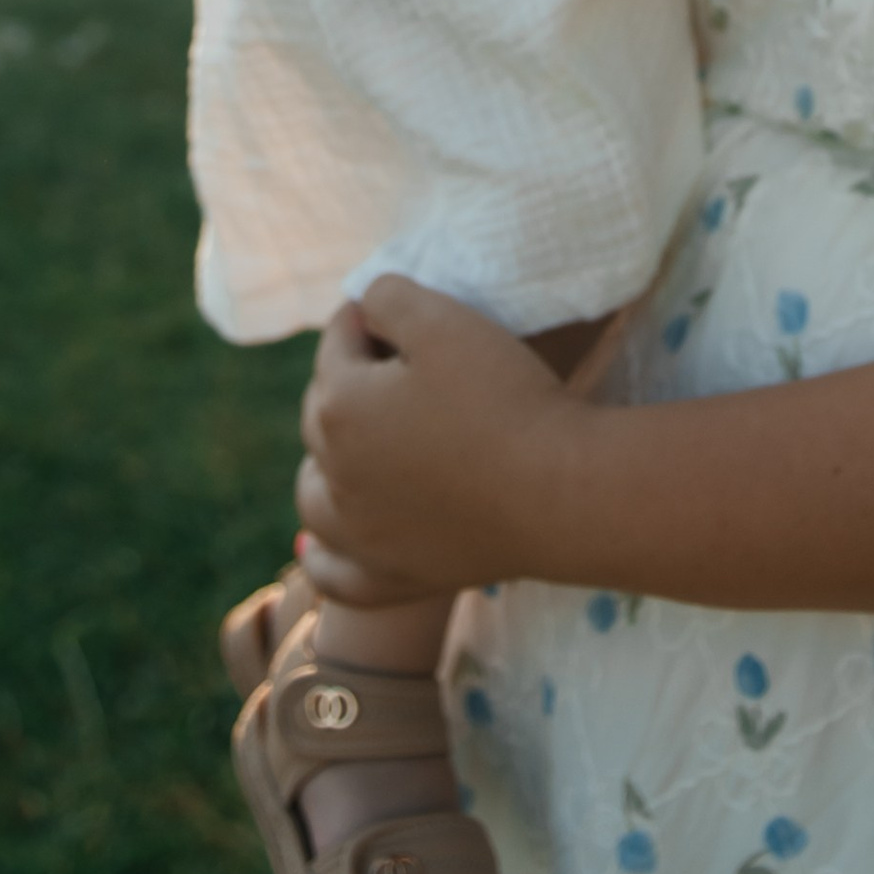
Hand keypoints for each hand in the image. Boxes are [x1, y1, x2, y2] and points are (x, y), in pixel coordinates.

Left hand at [295, 275, 586, 604]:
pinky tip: (316, 547)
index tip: (401, 310)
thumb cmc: (504, 399)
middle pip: (323, 411)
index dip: (368, 318)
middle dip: (349, 380)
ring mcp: (360, 535)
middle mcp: (334, 474)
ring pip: (314, 495)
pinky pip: (334, 575)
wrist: (560, 492)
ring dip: (323, 464)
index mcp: (339, 406)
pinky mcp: (394, 577)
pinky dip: (320, 558)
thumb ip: (390, 296)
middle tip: (399, 364)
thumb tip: (365, 305)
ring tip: (355, 446)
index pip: (337, 343)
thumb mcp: (445, 320)